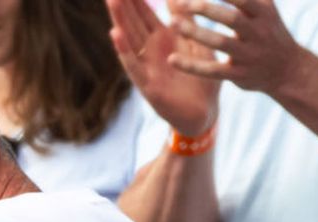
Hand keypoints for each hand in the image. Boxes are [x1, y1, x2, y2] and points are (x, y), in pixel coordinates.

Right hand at [107, 0, 219, 135]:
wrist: (205, 113)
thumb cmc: (201, 79)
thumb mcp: (196, 44)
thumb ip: (186, 21)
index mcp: (163, 39)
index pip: (145, 12)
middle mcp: (150, 51)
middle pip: (133, 21)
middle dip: (124, 2)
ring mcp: (147, 67)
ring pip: (130, 40)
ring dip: (120, 20)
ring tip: (112, 0)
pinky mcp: (148, 86)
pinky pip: (134, 66)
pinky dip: (125, 51)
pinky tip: (116, 35)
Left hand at [166, 0, 306, 95]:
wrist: (288, 70)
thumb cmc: (268, 31)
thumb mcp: (265, 7)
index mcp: (263, 11)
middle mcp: (258, 32)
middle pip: (231, 18)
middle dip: (205, 9)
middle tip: (181, 3)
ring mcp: (249, 54)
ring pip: (220, 43)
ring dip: (195, 32)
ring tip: (172, 23)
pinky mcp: (238, 75)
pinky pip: (212, 70)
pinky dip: (192, 66)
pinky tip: (172, 59)